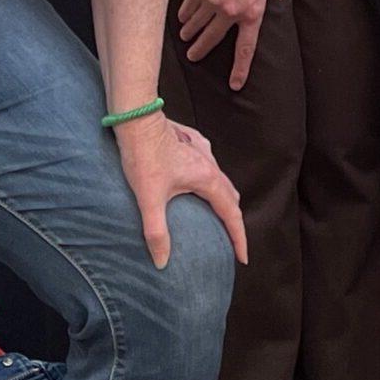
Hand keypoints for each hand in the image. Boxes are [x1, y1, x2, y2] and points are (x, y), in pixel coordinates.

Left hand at [113, 113, 247, 267]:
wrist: (136, 118)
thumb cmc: (143, 155)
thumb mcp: (148, 198)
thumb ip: (156, 232)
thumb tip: (161, 262)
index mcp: (207, 179)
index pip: (231, 214)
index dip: (238, 238)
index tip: (243, 258)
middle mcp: (210, 164)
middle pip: (231, 197)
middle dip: (233, 221)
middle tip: (231, 241)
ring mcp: (202, 151)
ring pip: (221, 180)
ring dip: (223, 201)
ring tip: (217, 216)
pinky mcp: (191, 142)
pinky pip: (209, 167)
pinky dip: (211, 183)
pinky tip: (196, 185)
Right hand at [177, 0, 274, 90]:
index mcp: (252, 13)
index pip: (246, 48)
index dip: (240, 68)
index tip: (235, 85)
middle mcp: (231, 12)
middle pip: (212, 39)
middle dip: (200, 49)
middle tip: (193, 56)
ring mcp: (213, 3)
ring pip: (197, 24)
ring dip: (190, 32)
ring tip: (185, 37)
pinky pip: (189, 7)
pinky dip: (184, 14)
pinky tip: (181, 19)